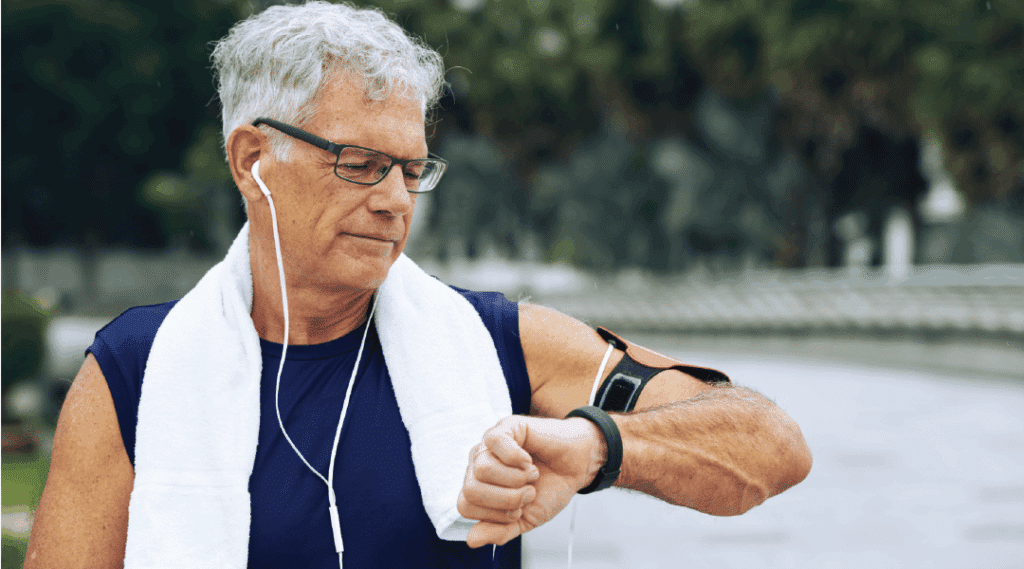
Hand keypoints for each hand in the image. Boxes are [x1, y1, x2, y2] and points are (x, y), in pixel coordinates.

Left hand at [458, 415, 606, 547]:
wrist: (577, 467)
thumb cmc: (550, 488)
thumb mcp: (526, 520)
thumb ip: (499, 531)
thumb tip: (471, 540)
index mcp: (479, 487)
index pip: (465, 506)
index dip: (495, 515)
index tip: (519, 511)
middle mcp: (478, 464)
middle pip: (471, 489)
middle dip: (506, 499)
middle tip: (528, 493)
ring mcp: (489, 444)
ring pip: (482, 468)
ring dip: (515, 479)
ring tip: (532, 476)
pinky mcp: (505, 427)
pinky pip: (495, 442)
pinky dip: (517, 458)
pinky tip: (530, 462)